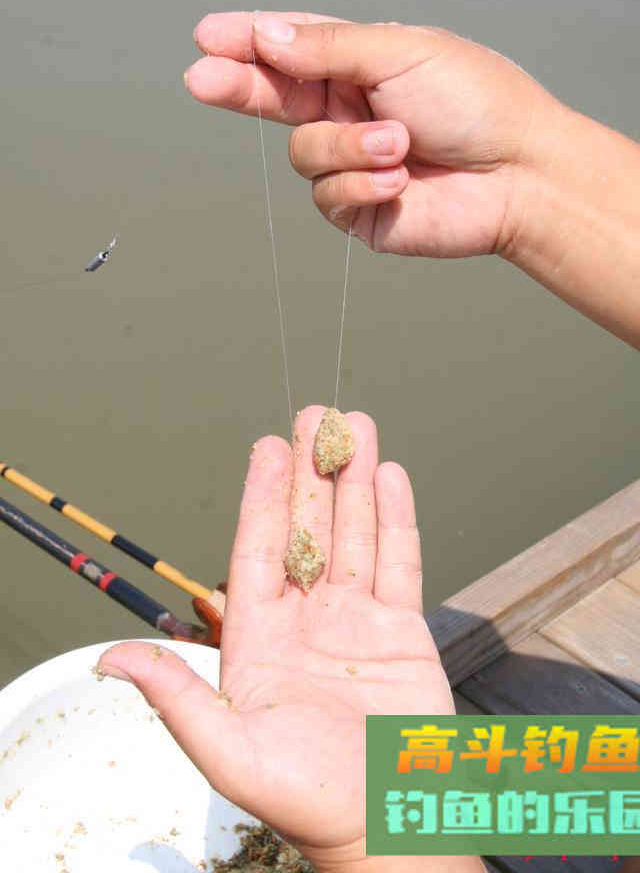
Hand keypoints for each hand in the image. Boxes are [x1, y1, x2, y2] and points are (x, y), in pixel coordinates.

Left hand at [99, 406, 480, 872]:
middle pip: (309, 528)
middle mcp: (306, 618)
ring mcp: (356, 621)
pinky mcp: (403, 630)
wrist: (386, 826)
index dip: (263, 496)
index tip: (267, 446)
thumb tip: (108, 659)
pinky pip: (400, 562)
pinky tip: (391, 476)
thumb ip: (177, 696)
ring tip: (357, 426)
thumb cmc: (303, 800)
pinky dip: (397, 518)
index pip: (258, 550)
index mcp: (259, 638)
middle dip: (312, 470)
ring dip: (355, 480)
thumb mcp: (229, 751)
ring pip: (356, 533)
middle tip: (317, 414)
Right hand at [186, 10, 554, 257]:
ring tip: (399, 144)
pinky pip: (328, 196)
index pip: (290, 48)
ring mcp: (351, 162)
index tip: (208, 37)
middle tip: (204, 79)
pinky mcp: (359, 209)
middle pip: (274, 98)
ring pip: (303, 153)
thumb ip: (328, 48)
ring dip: (348, 147)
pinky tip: (400, 179)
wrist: (519, 175)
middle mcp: (349, 111)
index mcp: (359, 63)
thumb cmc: (478, 103)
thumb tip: (267, 37)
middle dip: (239, 87)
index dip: (247, 41)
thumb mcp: (400, 53)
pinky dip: (362, 185)